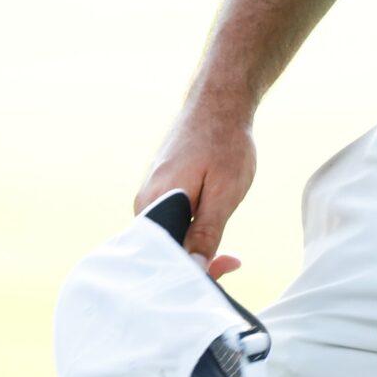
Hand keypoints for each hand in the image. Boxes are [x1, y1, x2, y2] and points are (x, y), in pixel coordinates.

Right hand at [135, 102, 253, 279]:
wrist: (218, 103)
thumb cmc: (224, 142)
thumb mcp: (225, 192)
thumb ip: (207, 231)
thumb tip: (194, 269)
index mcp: (153, 205)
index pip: (162, 256)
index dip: (190, 272)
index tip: (223, 273)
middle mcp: (143, 204)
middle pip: (164, 249)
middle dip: (197, 264)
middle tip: (234, 262)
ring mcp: (150, 197)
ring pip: (171, 237)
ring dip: (198, 248)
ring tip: (231, 254)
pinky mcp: (160, 192)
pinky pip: (173, 223)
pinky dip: (195, 232)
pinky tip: (215, 232)